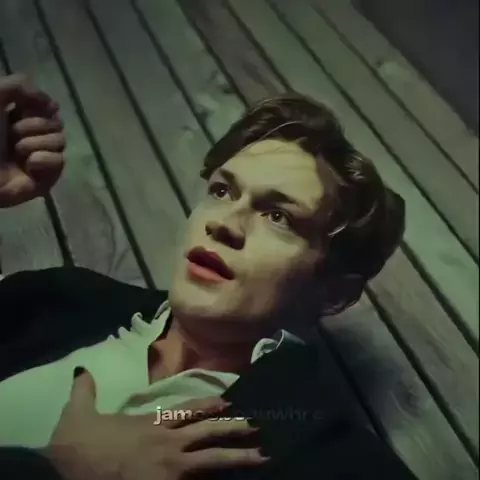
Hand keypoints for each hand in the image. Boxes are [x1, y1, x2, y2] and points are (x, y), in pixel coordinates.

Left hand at [0, 74, 64, 207]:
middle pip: (57, 122)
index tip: (27, 107)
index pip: (48, 106)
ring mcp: (40, 158)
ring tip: (17, 153)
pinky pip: (60, 161)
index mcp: (17, 119)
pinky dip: (44, 160)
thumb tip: (50, 102)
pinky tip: (28, 166)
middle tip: (13, 134)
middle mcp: (31, 137)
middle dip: (34, 126)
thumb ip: (18, 86)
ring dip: (35, 143)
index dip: (41, 105)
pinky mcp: (47, 178)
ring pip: (60, 140)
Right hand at [45, 370, 267, 479]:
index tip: (231, 403)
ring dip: (237, 458)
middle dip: (235, 431)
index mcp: (150, 424)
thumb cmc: (77, 444)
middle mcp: (165, 443)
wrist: (66, 467)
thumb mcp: (78, 413)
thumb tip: (82, 371)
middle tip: (261, 428)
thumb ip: (85, 391)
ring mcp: (168, 468)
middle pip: (207, 434)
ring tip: (263, 457)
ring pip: (210, 461)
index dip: (210, 405)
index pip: (187, 410)